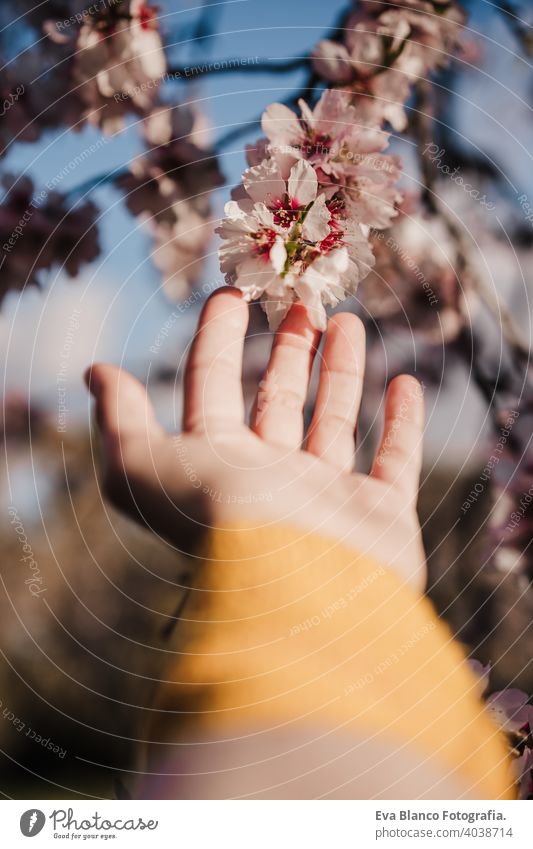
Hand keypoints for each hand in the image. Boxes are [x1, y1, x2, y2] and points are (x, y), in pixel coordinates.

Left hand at [86, 288, 425, 589]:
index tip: (231, 292)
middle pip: (276, 401)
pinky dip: (401, 424)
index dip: (215, 339)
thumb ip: (120, 421)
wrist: (304, 598)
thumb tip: (96, 373)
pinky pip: (394, 461)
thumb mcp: (147, 469)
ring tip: (349, 321)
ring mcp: (327, 500)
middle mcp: (269, 482)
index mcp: (218, 465)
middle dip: (286, 349)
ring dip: (341, 371)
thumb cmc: (224, 526)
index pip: (212, 387)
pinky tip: (405, 382)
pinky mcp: (379, 518)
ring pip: (333, 422)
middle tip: (303, 302)